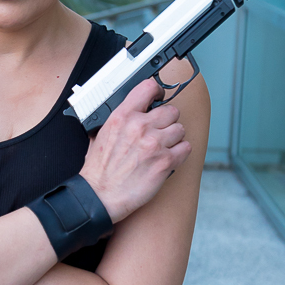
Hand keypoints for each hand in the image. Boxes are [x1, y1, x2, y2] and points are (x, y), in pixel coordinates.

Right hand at [79, 78, 191, 222]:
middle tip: (159, 133)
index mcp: (122, 117)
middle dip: (166, 122)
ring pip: (180, 130)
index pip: (148, 88)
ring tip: (161, 149)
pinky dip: (179, 154)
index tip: (158, 98)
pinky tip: (167, 159)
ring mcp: (155, 144)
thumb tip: (129, 114)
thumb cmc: (98, 172)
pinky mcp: (165, 162)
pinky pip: (185, 148)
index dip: (157, 92)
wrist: (100, 196)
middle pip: (171, 111)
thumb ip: (117, 121)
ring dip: (174, 139)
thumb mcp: (99, 136)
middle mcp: (140, 127)